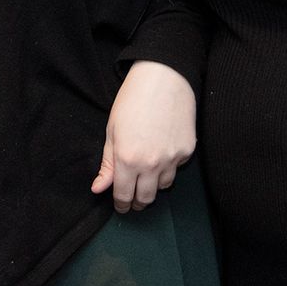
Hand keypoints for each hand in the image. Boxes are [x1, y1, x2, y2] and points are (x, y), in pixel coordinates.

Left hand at [93, 61, 195, 212]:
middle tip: (132, 198)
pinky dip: (168, 166)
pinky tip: (162, 152)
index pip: (123, 196)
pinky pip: (176, 168)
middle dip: (137, 202)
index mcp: (127, 159)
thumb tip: (98, 189)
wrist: (163, 78)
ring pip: (163, 186)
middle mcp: (151, 164)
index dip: (121, 205)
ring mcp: (172, 159)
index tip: (120, 206)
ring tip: (146, 173)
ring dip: (153, 185)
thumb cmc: (132, 100)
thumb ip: (107, 164)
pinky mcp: (188, 151)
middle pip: (145, 199)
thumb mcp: (112, 131)